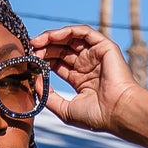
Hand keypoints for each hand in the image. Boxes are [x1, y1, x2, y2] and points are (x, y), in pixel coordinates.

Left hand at [30, 25, 147, 141]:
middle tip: (30, 50)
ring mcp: (96, 55)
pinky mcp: (104, 46)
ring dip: (52, 38)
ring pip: (70, 38)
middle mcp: (88, 65)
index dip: (43, 60)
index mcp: (80, 80)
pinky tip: (52, 37)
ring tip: (37, 42)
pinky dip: (67, 31)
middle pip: (61, 50)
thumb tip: (34, 82)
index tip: (30, 62)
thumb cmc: (96, 116)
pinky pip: (83, 32)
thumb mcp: (65, 110)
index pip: (57, 64)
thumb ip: (48, 97)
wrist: (118, 112)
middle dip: (45, 48)